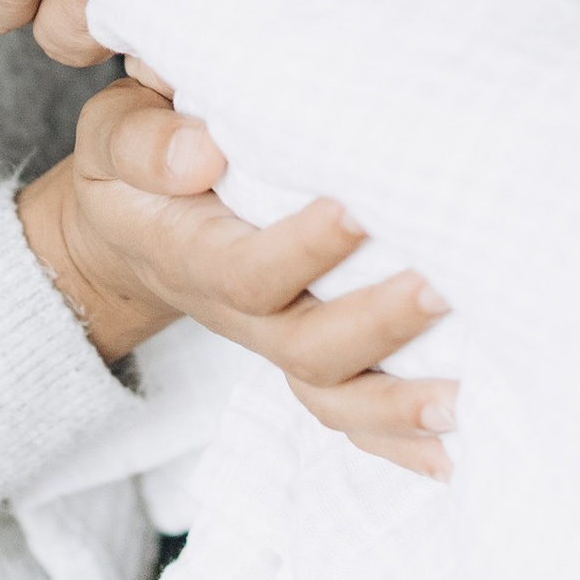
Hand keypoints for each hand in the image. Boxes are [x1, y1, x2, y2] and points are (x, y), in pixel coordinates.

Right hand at [17, 74, 458, 477]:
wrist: (126, 225)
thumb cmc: (136, 161)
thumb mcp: (115, 132)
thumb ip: (143, 142)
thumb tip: (200, 155)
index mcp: (190, 253)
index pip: (246, 271)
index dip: (302, 250)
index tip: (355, 209)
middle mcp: (240, 312)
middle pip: (305, 347)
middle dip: (376, 323)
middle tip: (442, 286)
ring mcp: (276, 340)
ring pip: (334, 394)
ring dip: (398, 402)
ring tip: (464, 392)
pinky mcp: (307, 353)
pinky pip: (350, 413)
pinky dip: (400, 439)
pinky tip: (457, 447)